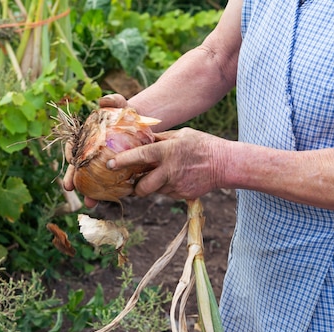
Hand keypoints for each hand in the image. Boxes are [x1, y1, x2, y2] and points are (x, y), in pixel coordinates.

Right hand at [61, 94, 128, 207]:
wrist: (141, 126)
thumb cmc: (127, 114)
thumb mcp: (120, 105)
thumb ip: (113, 100)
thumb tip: (103, 100)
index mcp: (87, 137)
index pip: (74, 145)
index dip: (70, 153)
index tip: (71, 160)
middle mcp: (90, 153)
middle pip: (77, 167)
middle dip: (72, 177)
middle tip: (69, 187)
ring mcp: (100, 164)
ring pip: (90, 179)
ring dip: (87, 192)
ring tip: (88, 202)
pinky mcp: (112, 172)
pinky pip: (106, 184)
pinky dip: (105, 193)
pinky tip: (106, 202)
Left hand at [107, 127, 225, 199]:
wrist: (225, 164)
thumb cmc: (201, 145)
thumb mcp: (180, 135)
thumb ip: (160, 139)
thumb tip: (141, 139)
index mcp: (167, 151)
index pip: (139, 156)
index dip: (122, 161)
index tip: (109, 164)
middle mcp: (169, 170)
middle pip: (142, 187)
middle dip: (135, 187)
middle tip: (132, 182)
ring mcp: (176, 185)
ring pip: (154, 191)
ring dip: (152, 186)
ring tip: (160, 175)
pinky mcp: (182, 195)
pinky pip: (166, 194)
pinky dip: (166, 188)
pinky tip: (176, 178)